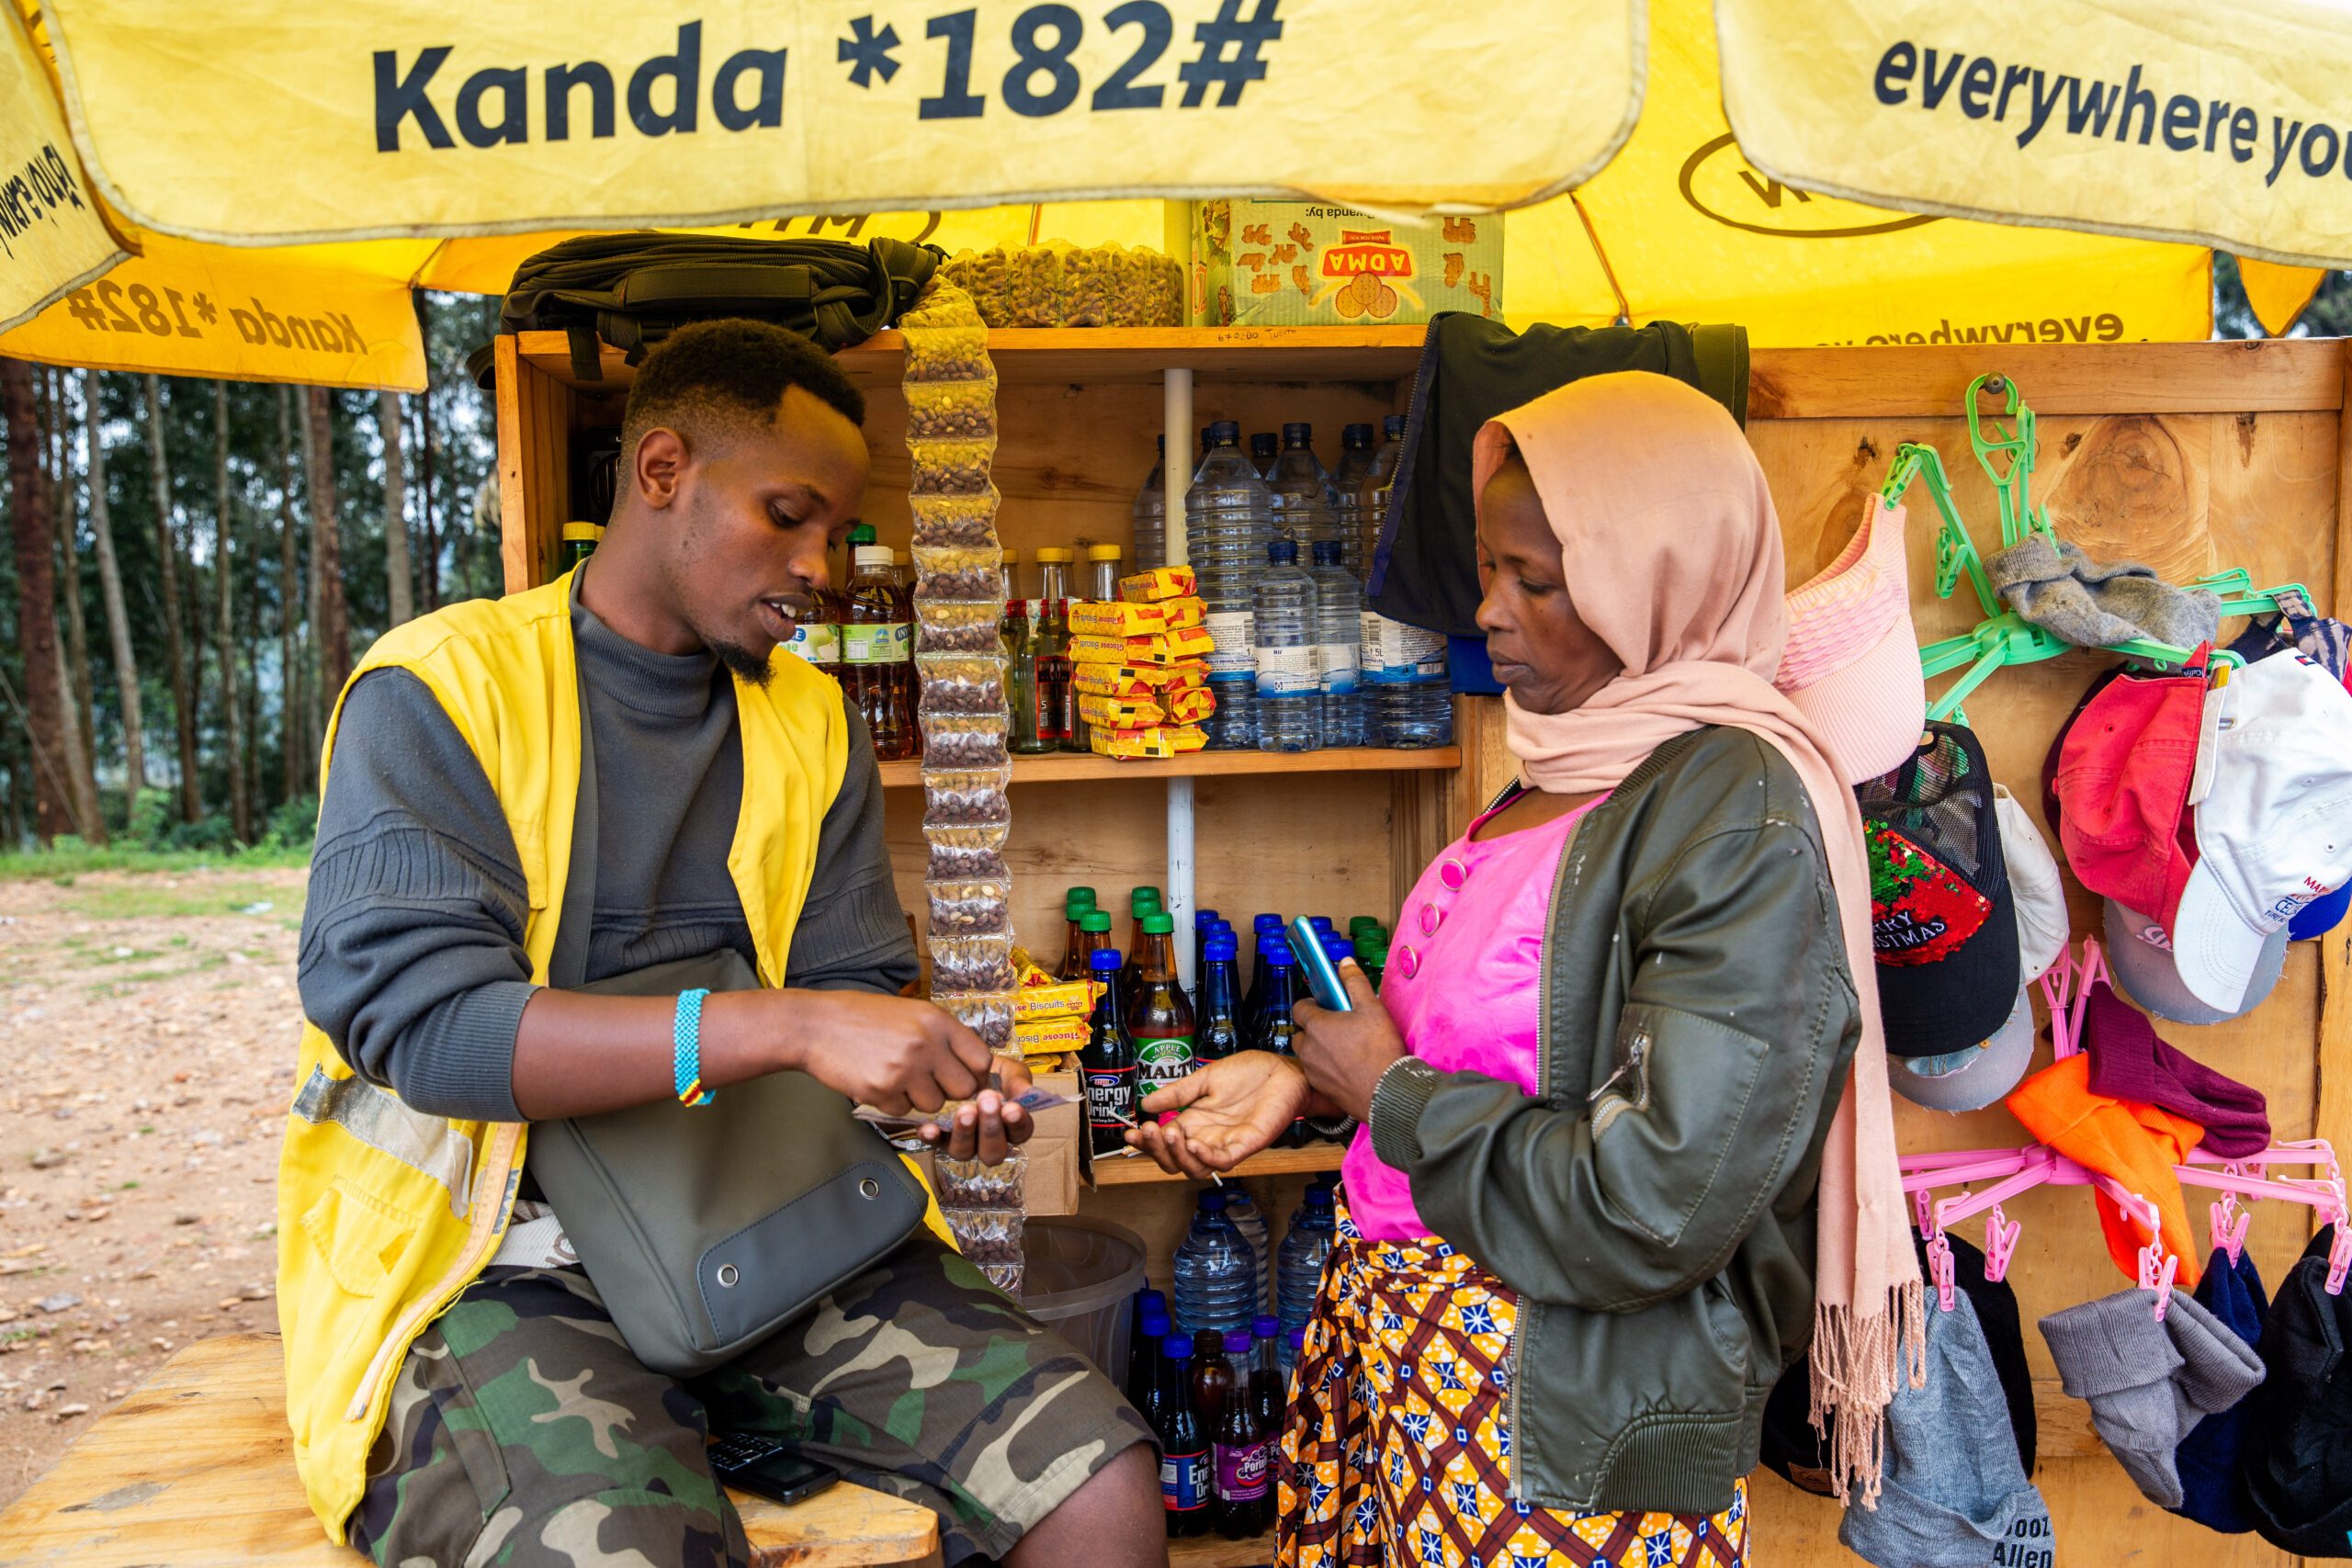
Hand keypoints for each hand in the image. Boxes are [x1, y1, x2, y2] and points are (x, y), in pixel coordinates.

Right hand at [755, 990, 993, 1113]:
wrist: (817, 1025)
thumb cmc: (863, 1017)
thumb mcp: (912, 1012)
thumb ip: (943, 1036)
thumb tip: (972, 1066)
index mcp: (937, 1021)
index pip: (982, 1059)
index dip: (976, 1073)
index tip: (966, 1076)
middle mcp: (926, 1044)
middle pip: (964, 1088)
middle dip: (951, 1091)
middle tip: (931, 1082)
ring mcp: (904, 1069)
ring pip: (934, 1104)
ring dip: (920, 1097)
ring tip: (899, 1077)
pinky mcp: (882, 1090)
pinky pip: (904, 1110)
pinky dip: (894, 1102)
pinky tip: (879, 1081)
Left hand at [918, 1056, 1033, 1163]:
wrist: (960, 1061)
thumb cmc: (991, 1071)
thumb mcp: (1010, 1072)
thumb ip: (1019, 1083)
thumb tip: (1028, 1093)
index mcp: (1010, 1127)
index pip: (1020, 1134)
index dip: (1017, 1124)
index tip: (1012, 1108)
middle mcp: (987, 1141)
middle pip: (992, 1153)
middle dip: (991, 1130)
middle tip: (987, 1103)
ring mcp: (962, 1142)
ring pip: (964, 1152)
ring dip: (965, 1133)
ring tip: (965, 1111)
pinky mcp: (939, 1137)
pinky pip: (934, 1143)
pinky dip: (932, 1137)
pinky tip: (930, 1127)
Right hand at [1126, 1052, 1308, 1177]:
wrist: (1282, 1069)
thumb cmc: (1249, 1073)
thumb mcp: (1205, 1079)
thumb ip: (1178, 1094)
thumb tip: (1146, 1104)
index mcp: (1195, 1122)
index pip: (1165, 1142)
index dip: (1146, 1142)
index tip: (1130, 1134)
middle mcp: (1207, 1137)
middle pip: (1174, 1160)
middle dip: (1156, 1149)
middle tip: (1146, 1131)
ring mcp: (1226, 1144)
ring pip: (1194, 1168)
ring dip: (1177, 1156)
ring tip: (1168, 1133)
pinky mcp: (1246, 1145)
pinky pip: (1222, 1162)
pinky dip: (1204, 1158)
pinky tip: (1193, 1144)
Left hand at [1292, 961, 1404, 1123]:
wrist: (1388, 1092)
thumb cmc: (1380, 1051)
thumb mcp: (1372, 1008)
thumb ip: (1355, 983)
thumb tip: (1345, 964)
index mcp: (1317, 1026)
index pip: (1299, 1007)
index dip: (1312, 1003)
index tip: (1326, 1004)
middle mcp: (1310, 1049)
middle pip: (1301, 1032)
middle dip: (1314, 1028)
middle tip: (1337, 1026)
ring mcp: (1314, 1071)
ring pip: (1308, 1055)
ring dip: (1319, 1049)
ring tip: (1344, 1047)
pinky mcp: (1322, 1090)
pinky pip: (1317, 1074)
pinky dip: (1326, 1068)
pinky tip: (1347, 1067)